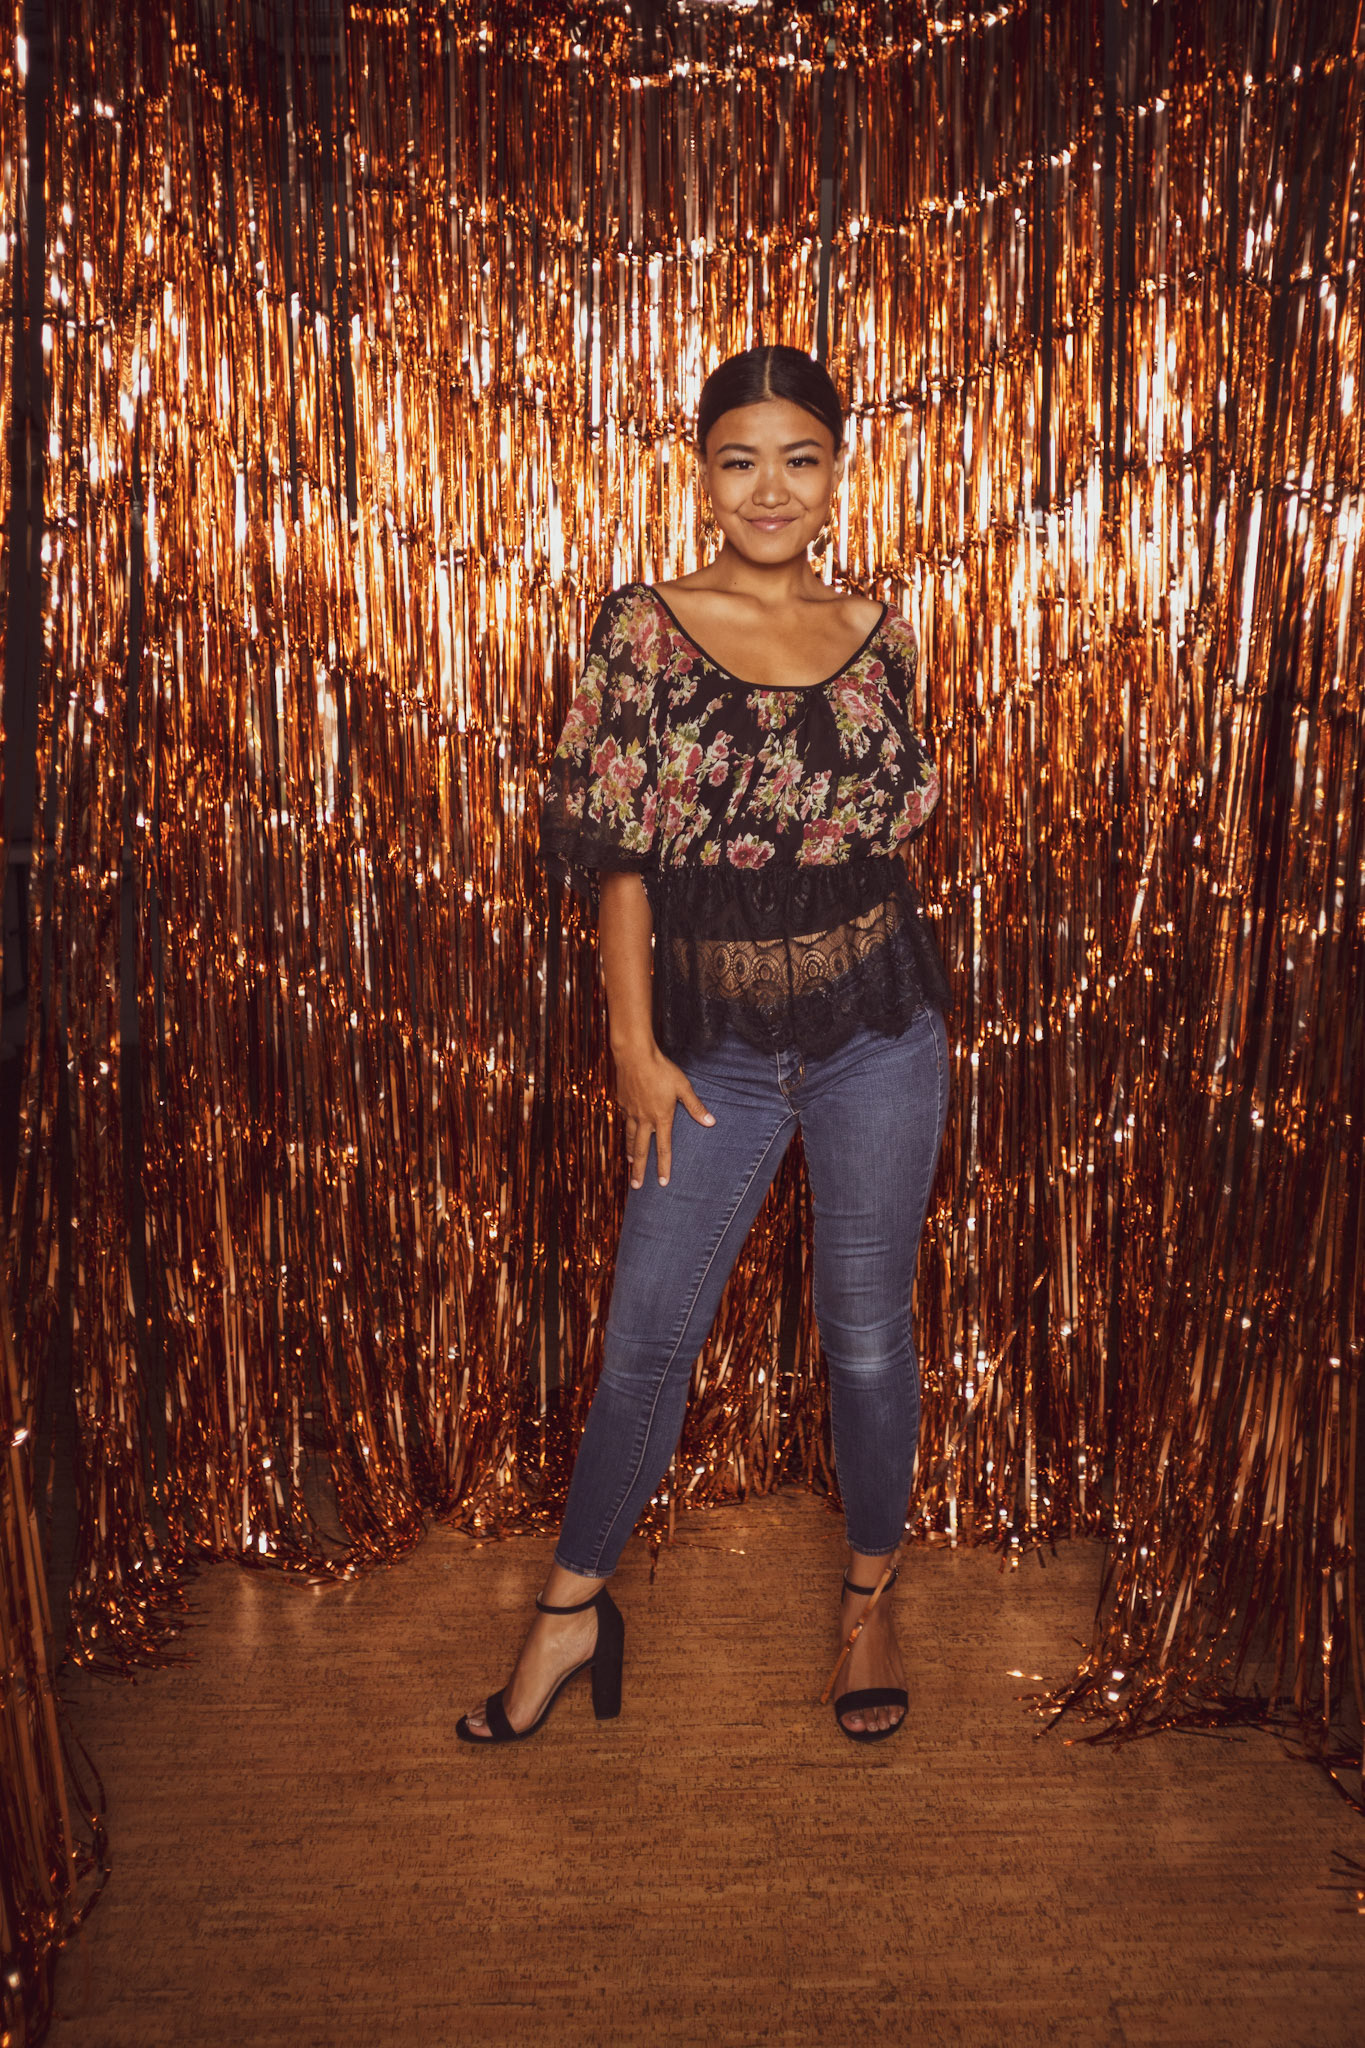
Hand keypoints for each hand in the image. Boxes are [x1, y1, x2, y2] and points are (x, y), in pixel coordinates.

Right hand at [612, 1042, 714, 1187]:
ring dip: (631, 1153)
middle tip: (636, 1187)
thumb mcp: (683, 1087)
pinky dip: (627, 1130)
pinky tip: (628, 1131)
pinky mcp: (622, 1102)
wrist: (634, 1056)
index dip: (664, 1166)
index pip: (663, 1148)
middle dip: (640, 1170)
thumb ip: (696, 1106)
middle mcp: (644, 1119)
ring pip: (630, 1137)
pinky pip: (625, 1120)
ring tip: (631, 1164)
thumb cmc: (662, 1070)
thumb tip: (711, 1122)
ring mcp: (631, 1111)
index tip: (662, 1182)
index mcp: (661, 1117)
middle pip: (641, 1150)